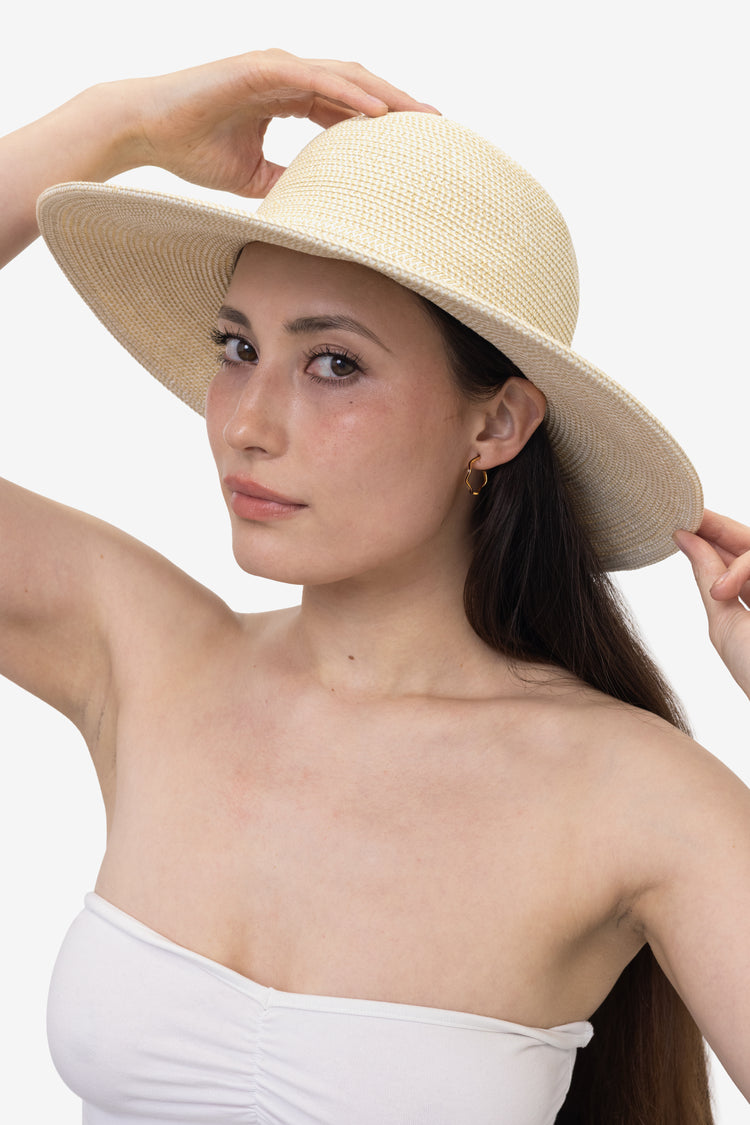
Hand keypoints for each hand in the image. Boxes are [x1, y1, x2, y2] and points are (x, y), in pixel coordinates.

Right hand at [126, 48, 437, 196]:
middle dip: (398, 103)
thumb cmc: (192, 148)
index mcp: (287, 95)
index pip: (346, 104)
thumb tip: (313, 207)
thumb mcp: (253, 175)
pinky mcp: (260, 68)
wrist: (147, 130)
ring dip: (385, 95)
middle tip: (437, 125)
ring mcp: (275, 67)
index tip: (417, 142)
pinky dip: (348, 93)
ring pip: (344, 76)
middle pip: (356, 85)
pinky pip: (316, 79)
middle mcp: (287, 75)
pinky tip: (378, 111)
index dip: (383, 119)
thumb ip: (287, 181)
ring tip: (421, 116)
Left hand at [674, 510, 749, 698]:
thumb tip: (684, 539)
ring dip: (735, 561)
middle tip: (691, 516)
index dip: (711, 538)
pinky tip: (725, 589)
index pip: (735, 558)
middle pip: (749, 544)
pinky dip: (745, 567)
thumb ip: (707, 578)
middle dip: (718, 528)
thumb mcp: (723, 622)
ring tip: (719, 590)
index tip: (682, 524)